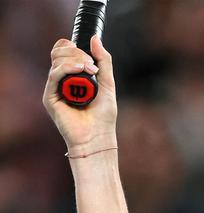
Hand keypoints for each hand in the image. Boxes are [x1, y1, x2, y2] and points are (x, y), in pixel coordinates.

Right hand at [42, 35, 117, 153]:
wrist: (98, 138)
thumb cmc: (103, 117)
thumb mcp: (107, 84)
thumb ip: (103, 61)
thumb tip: (95, 38)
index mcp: (72, 75)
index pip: (65, 50)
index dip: (74, 47)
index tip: (91, 57)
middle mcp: (62, 80)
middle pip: (60, 52)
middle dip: (77, 53)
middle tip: (92, 66)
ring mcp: (55, 88)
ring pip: (57, 60)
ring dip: (74, 59)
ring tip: (89, 69)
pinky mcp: (50, 98)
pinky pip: (54, 75)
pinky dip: (66, 68)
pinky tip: (78, 70)